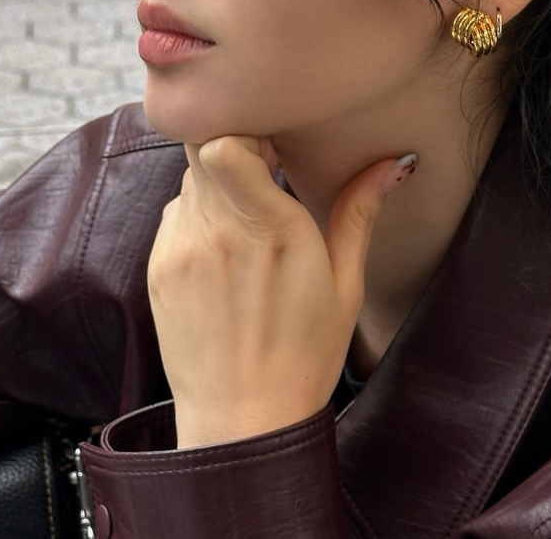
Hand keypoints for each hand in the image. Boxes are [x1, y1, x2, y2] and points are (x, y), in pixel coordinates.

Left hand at [147, 135, 416, 447]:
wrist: (242, 421)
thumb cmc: (304, 354)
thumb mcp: (346, 283)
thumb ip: (360, 212)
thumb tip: (394, 163)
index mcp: (271, 232)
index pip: (222, 145)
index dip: (244, 130)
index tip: (273, 146)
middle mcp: (217, 234)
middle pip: (201, 148)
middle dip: (234, 146)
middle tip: (266, 168)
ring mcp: (179, 252)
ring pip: (188, 178)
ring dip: (217, 180)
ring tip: (249, 214)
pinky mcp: (157, 270)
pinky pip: (174, 213)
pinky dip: (199, 213)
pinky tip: (226, 247)